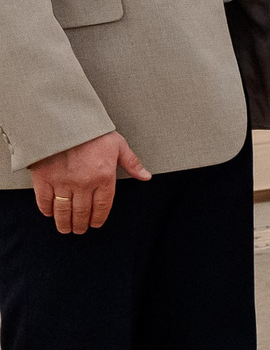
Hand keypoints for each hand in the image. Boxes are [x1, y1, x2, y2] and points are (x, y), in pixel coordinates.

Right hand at [29, 130, 149, 234]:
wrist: (64, 119)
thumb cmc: (92, 131)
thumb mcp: (118, 144)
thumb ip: (132, 163)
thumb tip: (146, 176)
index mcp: (104, 176)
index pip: (103, 205)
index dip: (99, 217)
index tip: (95, 224)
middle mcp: (84, 183)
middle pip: (82, 211)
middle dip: (81, 224)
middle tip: (79, 230)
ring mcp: (63, 181)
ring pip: (64, 209)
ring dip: (64, 222)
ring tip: (65, 228)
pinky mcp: (44, 178)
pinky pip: (45, 199)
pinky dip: (47, 209)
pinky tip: (50, 213)